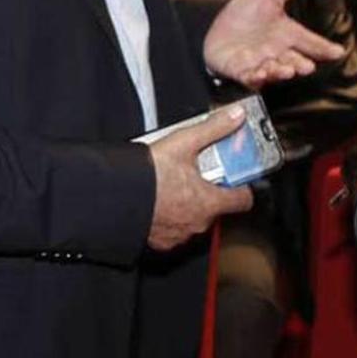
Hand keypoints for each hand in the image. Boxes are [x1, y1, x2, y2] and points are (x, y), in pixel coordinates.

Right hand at [146, 105, 252, 251]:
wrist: (113, 197)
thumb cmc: (147, 176)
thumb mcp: (184, 142)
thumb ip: (214, 128)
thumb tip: (235, 117)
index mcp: (209, 202)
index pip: (243, 200)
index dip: (242, 185)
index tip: (236, 174)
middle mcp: (197, 223)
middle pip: (217, 206)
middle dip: (210, 189)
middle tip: (198, 170)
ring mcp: (179, 234)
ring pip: (194, 218)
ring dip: (189, 203)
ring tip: (174, 182)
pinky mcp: (160, 240)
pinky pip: (174, 229)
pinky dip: (171, 215)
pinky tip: (160, 199)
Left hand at [203, 0, 343, 86]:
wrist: (215, 23)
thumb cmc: (246, 13)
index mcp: (287, 34)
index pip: (311, 42)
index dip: (325, 48)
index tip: (338, 51)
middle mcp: (276, 51)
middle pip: (294, 61)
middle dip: (301, 65)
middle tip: (308, 66)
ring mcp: (259, 62)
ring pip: (274, 70)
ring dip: (281, 72)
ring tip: (288, 71)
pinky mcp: (240, 69)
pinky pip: (249, 77)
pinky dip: (255, 77)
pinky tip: (261, 73)